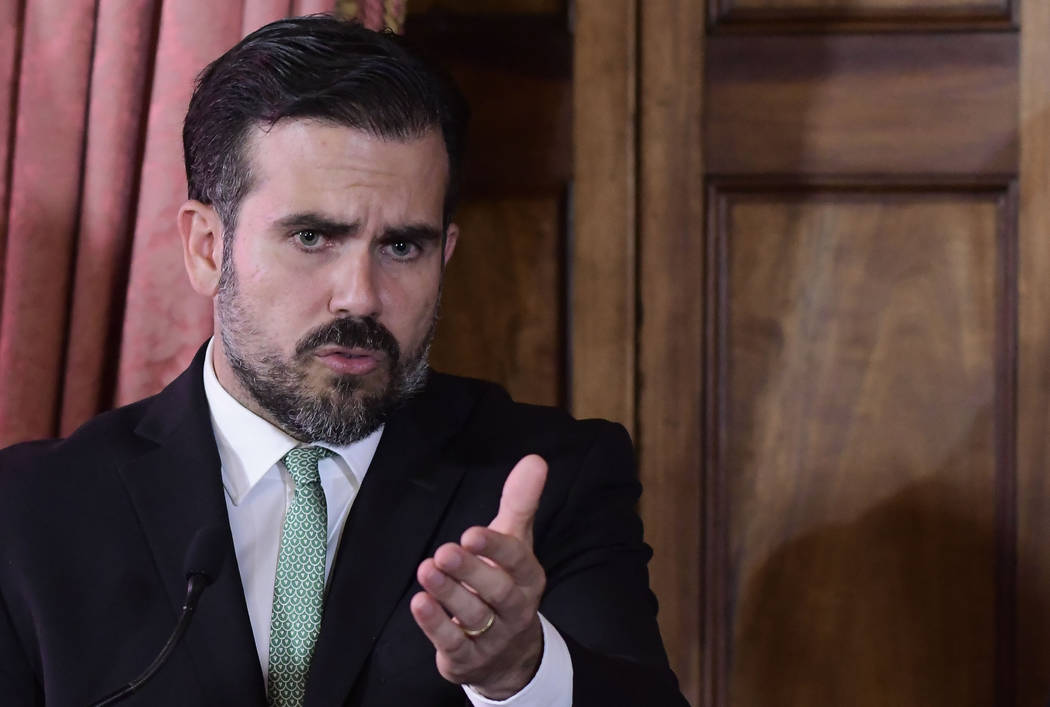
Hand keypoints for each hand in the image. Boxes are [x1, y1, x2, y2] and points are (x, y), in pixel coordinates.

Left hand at [410, 454, 548, 698]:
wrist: (510, 655)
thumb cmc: (506, 583)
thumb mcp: (515, 543)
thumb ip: (520, 502)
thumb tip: (535, 459)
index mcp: (528, 578)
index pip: (518, 561)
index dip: (496, 548)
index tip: (471, 533)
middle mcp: (515, 609)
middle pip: (496, 591)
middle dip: (470, 571)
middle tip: (444, 551)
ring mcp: (493, 637)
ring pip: (472, 617)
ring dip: (448, 594)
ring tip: (425, 570)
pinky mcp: (467, 659)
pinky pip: (452, 644)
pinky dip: (435, 625)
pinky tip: (419, 603)